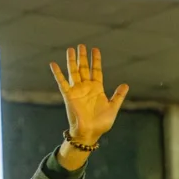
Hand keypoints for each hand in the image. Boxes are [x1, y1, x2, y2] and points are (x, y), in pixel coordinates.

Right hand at [50, 45, 128, 167]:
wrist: (90, 133)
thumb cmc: (101, 123)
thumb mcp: (113, 108)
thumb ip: (118, 96)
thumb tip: (125, 84)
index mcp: (97, 89)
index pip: (96, 71)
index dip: (96, 60)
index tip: (95, 49)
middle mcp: (86, 87)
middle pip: (84, 68)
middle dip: (83, 57)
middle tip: (81, 45)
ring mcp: (77, 90)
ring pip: (74, 72)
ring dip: (72, 61)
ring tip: (70, 49)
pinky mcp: (69, 95)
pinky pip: (62, 82)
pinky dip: (57, 73)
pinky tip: (53, 64)